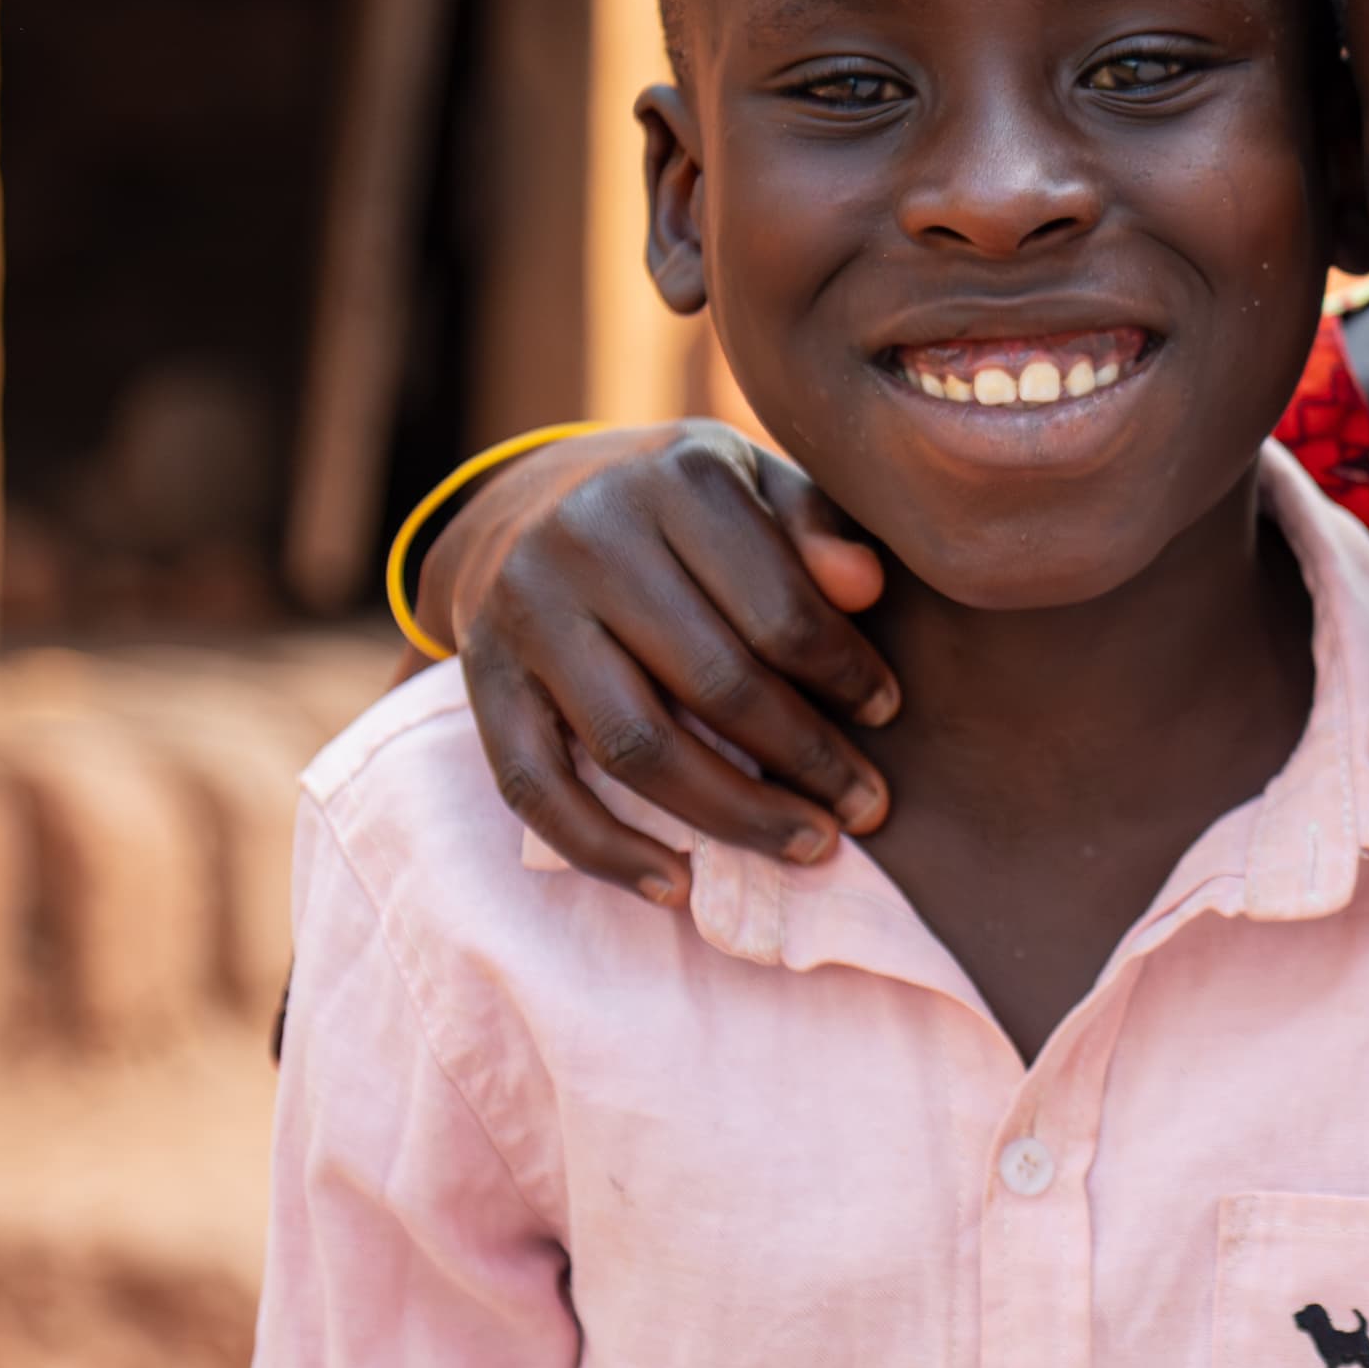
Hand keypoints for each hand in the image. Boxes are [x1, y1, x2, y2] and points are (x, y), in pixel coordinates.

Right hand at [431, 421, 904, 906]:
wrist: (526, 501)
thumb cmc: (679, 505)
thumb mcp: (755, 482)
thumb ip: (816, 525)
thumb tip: (867, 587)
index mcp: (675, 482)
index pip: (778, 607)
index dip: (844, 673)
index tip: (886, 712)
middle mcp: (587, 541)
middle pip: (715, 683)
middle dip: (806, 760)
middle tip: (868, 807)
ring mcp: (525, 615)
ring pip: (635, 746)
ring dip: (731, 816)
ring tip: (806, 844)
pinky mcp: (482, 681)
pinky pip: (534, 787)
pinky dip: (603, 851)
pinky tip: (675, 885)